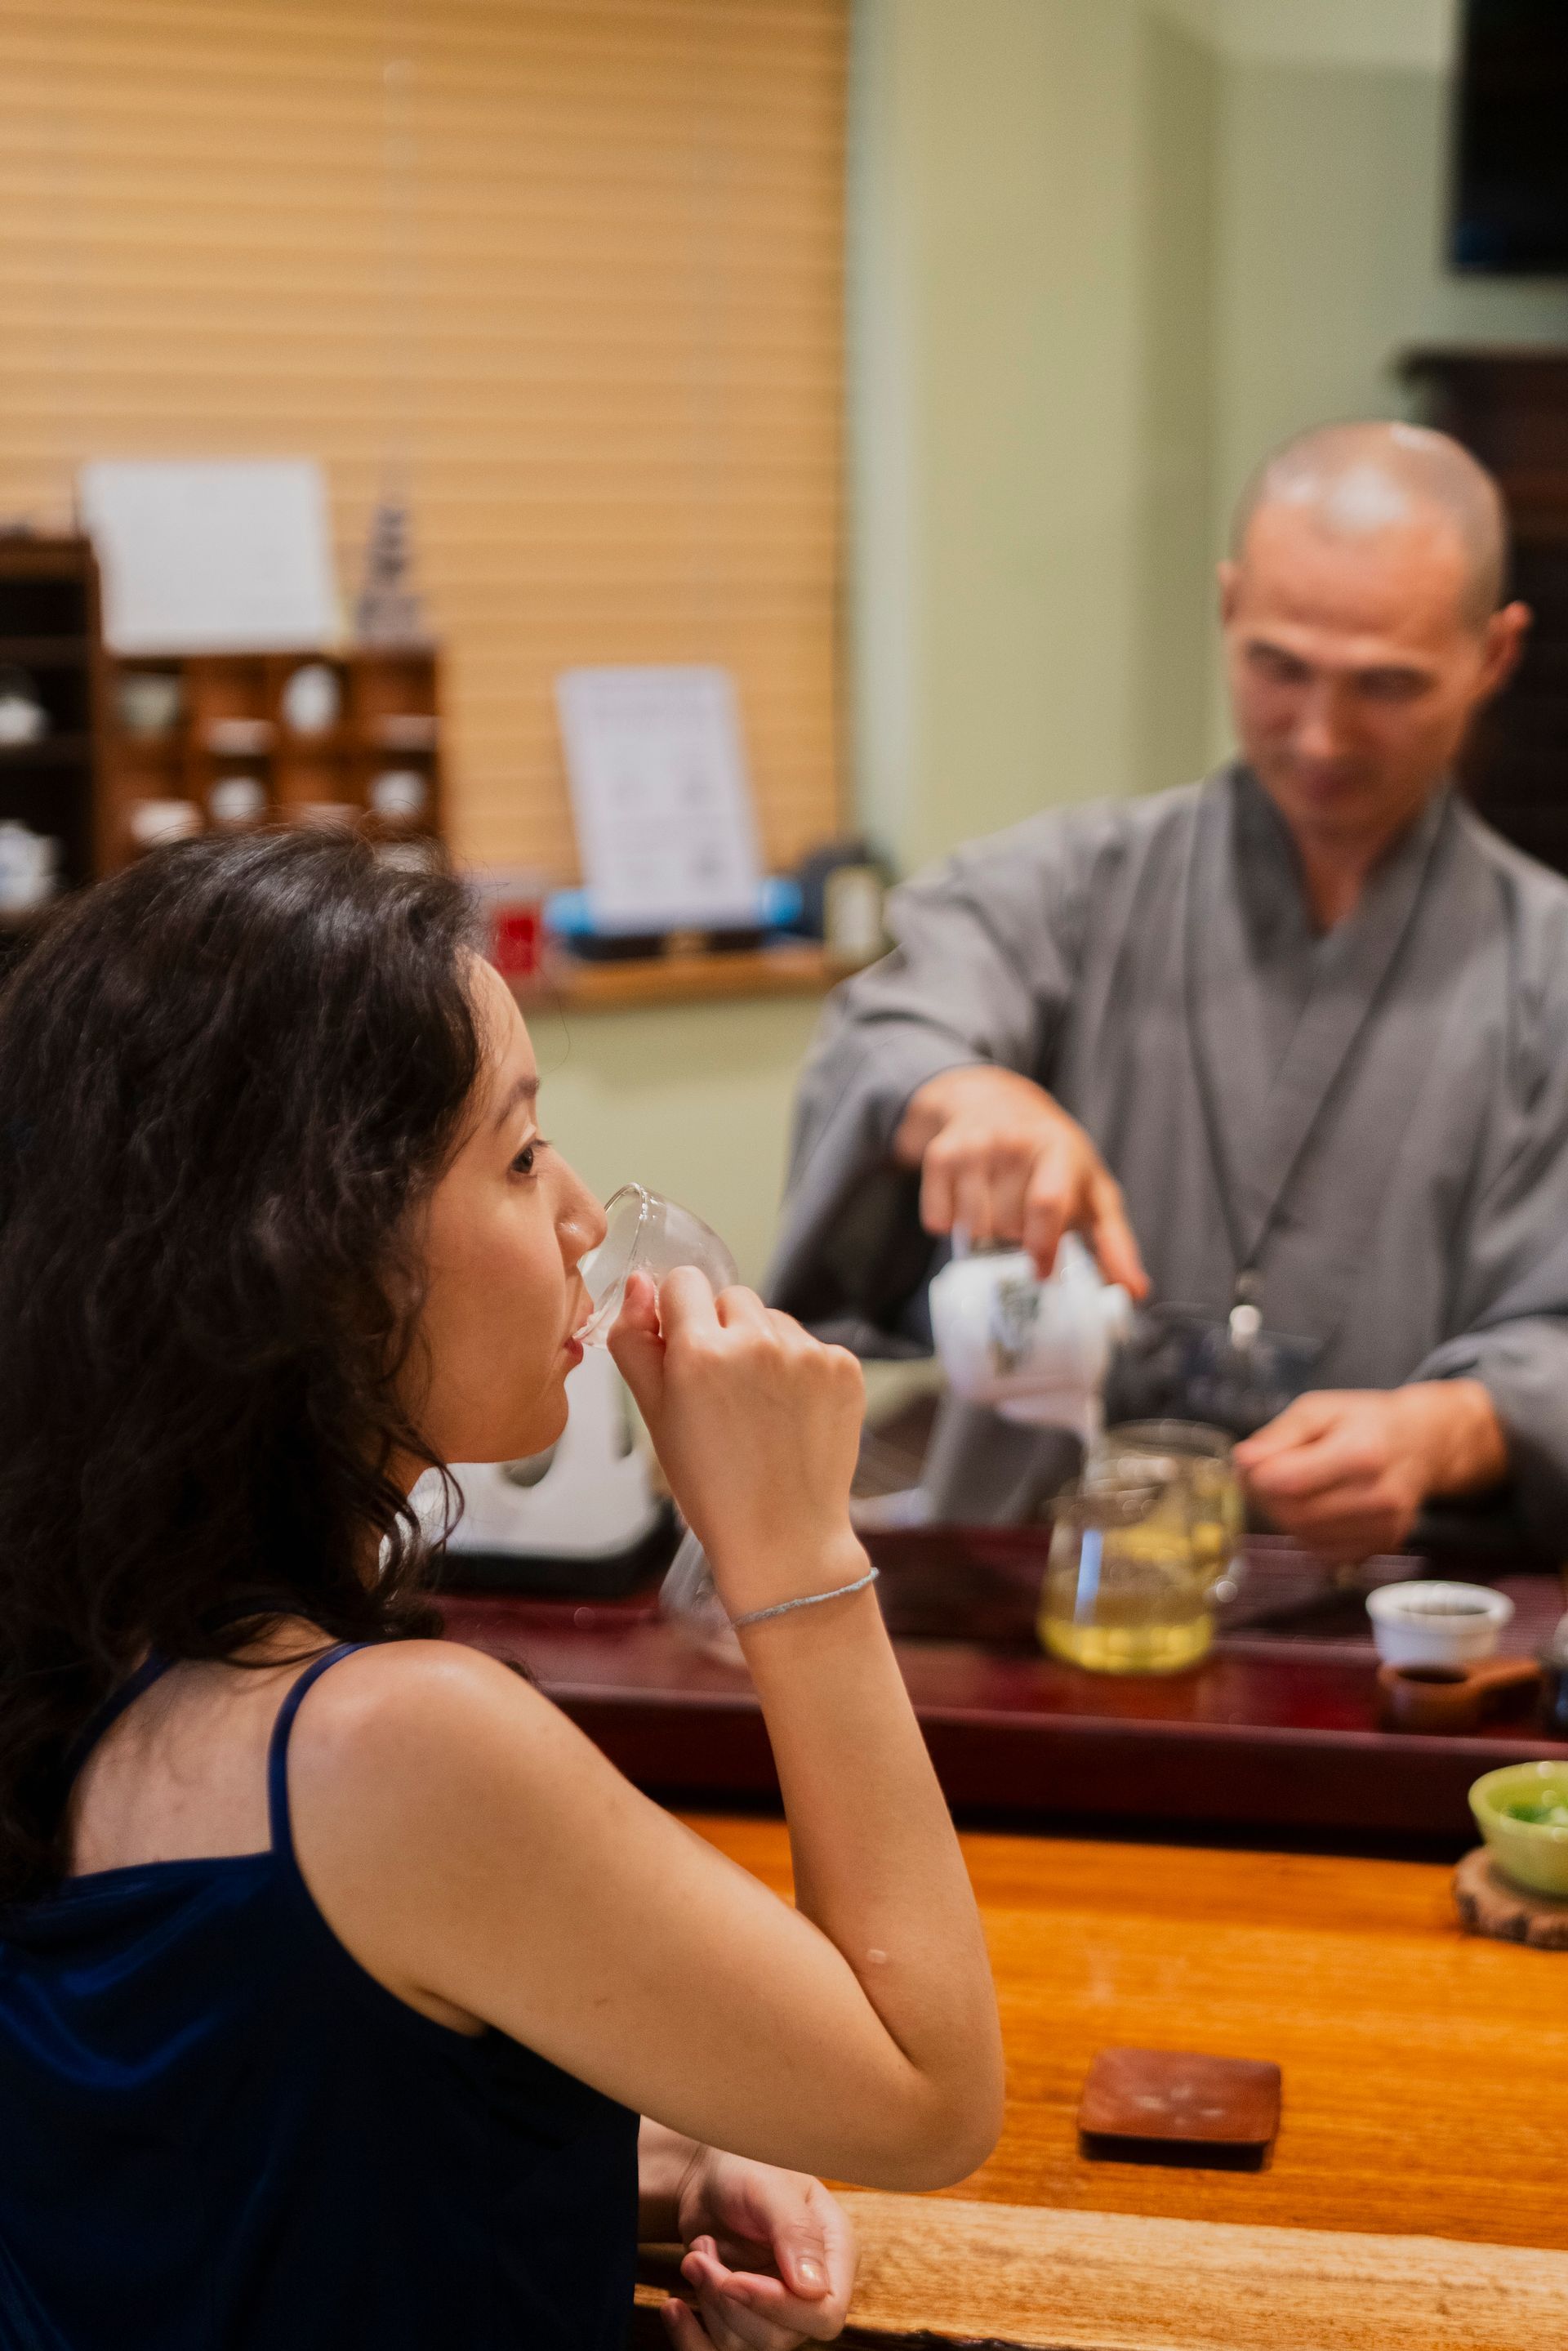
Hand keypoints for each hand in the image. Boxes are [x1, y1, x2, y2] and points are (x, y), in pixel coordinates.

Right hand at [608, 1268, 867, 1618]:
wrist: (784, 1538)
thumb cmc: (711, 1486)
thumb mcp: (654, 1417)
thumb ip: (635, 1342)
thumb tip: (639, 1282)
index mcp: (701, 1352)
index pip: (684, 1281)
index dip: (678, 1314)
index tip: (683, 1350)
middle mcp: (757, 1342)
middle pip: (731, 1297)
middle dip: (722, 1332)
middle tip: (721, 1393)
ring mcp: (807, 1353)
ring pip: (772, 1320)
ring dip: (762, 1348)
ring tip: (758, 1410)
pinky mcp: (843, 1367)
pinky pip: (810, 1345)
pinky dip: (800, 1371)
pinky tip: (791, 1416)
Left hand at [664, 2144, 855, 2349]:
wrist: (704, 2176)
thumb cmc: (744, 2166)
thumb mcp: (770, 2187)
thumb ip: (796, 2232)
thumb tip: (815, 2290)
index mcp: (834, 2252)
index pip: (825, 2313)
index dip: (782, 2308)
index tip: (735, 2281)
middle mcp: (810, 2289)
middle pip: (782, 2336)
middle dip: (731, 2300)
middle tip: (701, 2255)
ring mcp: (777, 2309)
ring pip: (747, 2345)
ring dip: (710, 2302)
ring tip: (697, 2255)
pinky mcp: (743, 2319)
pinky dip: (691, 2338)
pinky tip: (675, 2307)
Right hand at [893, 1065, 1146, 1294]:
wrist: (996, 1101)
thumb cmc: (1054, 1159)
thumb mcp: (1092, 1191)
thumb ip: (1115, 1242)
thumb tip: (1136, 1290)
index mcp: (1058, 1149)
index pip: (1046, 1203)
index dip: (1043, 1245)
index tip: (1043, 1273)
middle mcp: (1014, 1141)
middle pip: (1008, 1224)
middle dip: (1017, 1236)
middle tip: (1023, 1218)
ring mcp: (974, 1145)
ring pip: (973, 1227)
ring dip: (986, 1233)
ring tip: (998, 1207)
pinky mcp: (941, 1153)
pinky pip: (939, 1219)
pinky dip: (950, 1224)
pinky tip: (967, 1202)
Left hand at [1233, 1380, 1506, 1564]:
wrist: (1423, 1443)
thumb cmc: (1365, 1421)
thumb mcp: (1319, 1409)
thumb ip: (1278, 1435)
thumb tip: (1242, 1460)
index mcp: (1361, 1453)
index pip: (1287, 1482)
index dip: (1256, 1476)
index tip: (1250, 1462)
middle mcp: (1379, 1496)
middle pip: (1293, 1514)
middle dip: (1266, 1497)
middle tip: (1265, 1475)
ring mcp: (1385, 1526)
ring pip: (1305, 1537)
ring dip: (1284, 1516)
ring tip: (1292, 1487)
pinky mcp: (1384, 1545)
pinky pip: (1325, 1553)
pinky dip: (1308, 1533)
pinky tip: (1316, 1507)